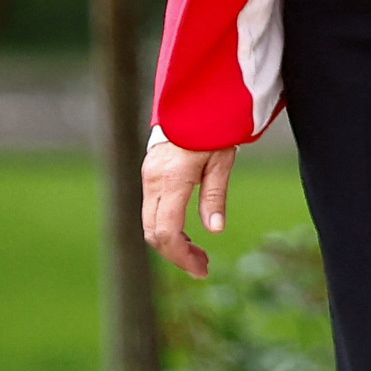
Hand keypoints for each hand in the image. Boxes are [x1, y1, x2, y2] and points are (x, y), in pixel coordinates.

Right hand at [142, 138, 237, 278]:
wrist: (192, 102)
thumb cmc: (212, 129)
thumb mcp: (222, 160)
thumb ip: (215, 196)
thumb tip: (215, 230)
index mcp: (172, 179)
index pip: (166, 230)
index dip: (181, 255)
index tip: (201, 269)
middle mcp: (153, 182)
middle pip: (153, 233)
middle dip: (176, 255)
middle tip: (202, 267)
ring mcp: (147, 178)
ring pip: (150, 225)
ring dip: (171, 244)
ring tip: (199, 255)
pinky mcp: (149, 176)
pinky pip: (152, 212)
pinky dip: (167, 229)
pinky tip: (187, 236)